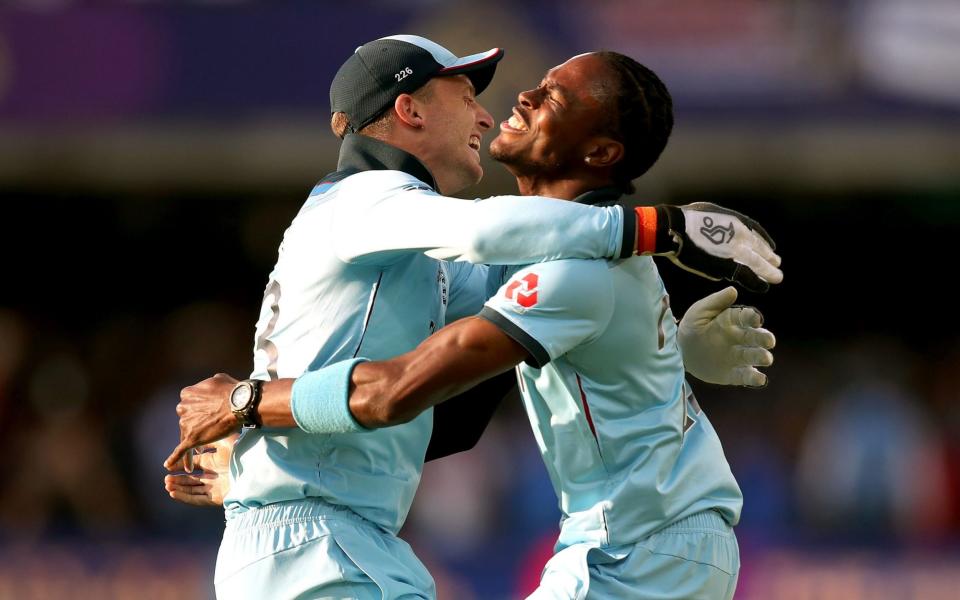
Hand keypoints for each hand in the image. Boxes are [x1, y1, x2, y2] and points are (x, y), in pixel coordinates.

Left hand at [164, 373, 240, 471]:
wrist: (239, 404)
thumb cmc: (232, 391)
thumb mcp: (218, 379)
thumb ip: (208, 385)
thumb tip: (211, 388)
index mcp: (187, 394)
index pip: (190, 404)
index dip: (199, 411)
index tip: (208, 414)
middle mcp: (182, 408)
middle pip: (187, 420)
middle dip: (196, 425)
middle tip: (209, 430)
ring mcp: (185, 423)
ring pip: (186, 435)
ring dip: (194, 441)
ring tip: (202, 451)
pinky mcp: (191, 438)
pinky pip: (180, 450)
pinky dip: (175, 458)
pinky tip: (168, 464)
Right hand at [164, 436, 234, 506]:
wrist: (254, 467)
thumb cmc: (241, 452)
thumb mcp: (224, 443)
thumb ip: (209, 441)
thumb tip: (195, 438)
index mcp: (215, 463)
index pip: (195, 465)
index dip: (182, 466)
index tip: (168, 465)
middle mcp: (214, 475)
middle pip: (192, 479)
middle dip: (178, 479)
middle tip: (166, 477)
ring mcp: (215, 487)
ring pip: (192, 490)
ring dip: (179, 488)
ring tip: (167, 484)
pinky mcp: (217, 498)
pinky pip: (197, 499)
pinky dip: (185, 496)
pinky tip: (173, 493)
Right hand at [657, 203, 781, 291]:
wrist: (676, 228)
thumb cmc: (687, 218)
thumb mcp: (712, 212)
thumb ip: (724, 222)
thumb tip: (725, 229)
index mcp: (738, 222)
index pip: (757, 234)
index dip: (764, 243)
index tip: (770, 249)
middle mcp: (741, 237)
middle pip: (761, 250)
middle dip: (769, 258)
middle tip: (777, 265)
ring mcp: (735, 252)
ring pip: (758, 264)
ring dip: (768, 272)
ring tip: (776, 278)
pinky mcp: (726, 266)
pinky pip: (746, 277)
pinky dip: (756, 283)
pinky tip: (763, 287)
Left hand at [678, 286, 774, 386]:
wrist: (679, 352)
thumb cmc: (692, 326)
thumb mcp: (700, 311)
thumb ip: (716, 301)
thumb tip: (733, 290)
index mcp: (733, 320)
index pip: (747, 317)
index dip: (752, 318)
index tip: (756, 319)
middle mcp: (740, 338)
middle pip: (755, 337)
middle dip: (764, 338)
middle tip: (769, 340)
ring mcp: (737, 356)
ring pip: (754, 356)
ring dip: (762, 357)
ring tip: (766, 358)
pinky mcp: (733, 373)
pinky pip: (745, 376)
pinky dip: (754, 378)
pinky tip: (760, 379)